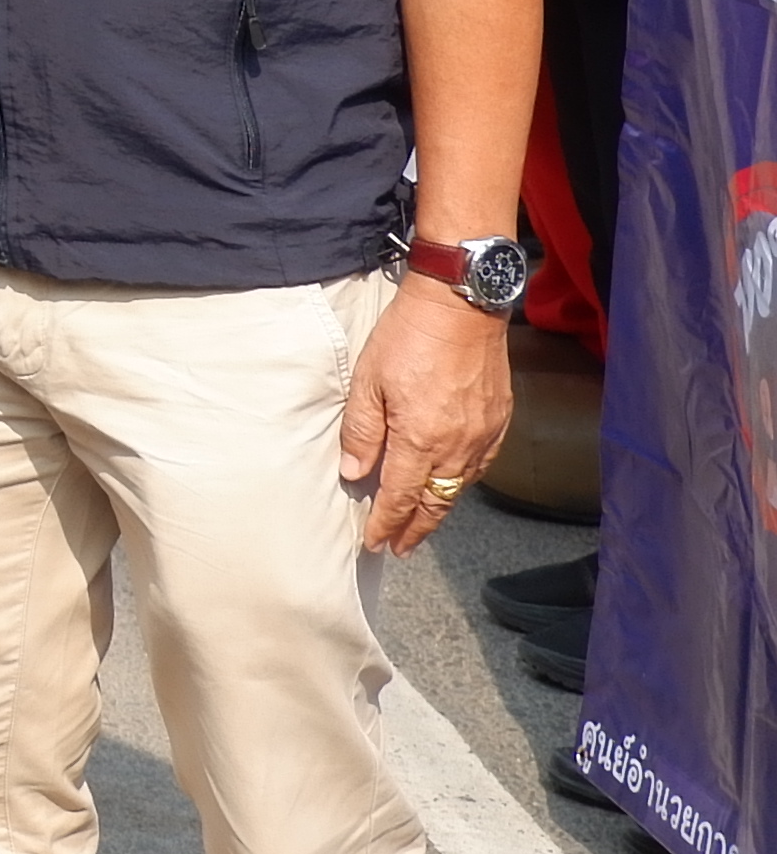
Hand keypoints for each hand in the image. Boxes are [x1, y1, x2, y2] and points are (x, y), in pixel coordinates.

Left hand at [343, 282, 513, 554]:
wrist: (460, 306)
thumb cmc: (407, 338)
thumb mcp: (368, 381)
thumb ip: (362, 431)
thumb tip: (355, 473)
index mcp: (421, 439)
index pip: (401, 497)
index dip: (387, 524)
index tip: (375, 544)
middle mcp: (458, 446)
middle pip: (435, 503)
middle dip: (416, 529)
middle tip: (400, 547)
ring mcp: (483, 436)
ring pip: (459, 488)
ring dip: (439, 510)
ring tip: (422, 524)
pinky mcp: (499, 421)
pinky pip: (480, 466)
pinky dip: (462, 484)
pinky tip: (451, 486)